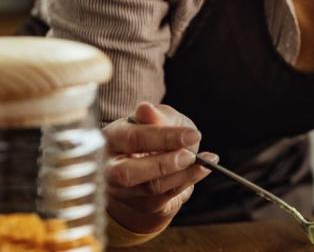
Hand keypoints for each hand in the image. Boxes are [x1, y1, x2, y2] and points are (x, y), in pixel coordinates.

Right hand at [102, 102, 216, 233]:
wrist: (153, 158)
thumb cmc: (155, 133)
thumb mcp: (158, 117)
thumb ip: (155, 115)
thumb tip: (145, 109)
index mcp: (111, 139)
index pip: (132, 139)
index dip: (163, 137)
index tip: (192, 135)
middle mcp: (109, 167)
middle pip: (128, 173)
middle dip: (163, 164)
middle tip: (190, 156)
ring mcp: (121, 190)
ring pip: (150, 188)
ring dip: (182, 175)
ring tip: (204, 162)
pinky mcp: (139, 204)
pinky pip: (164, 197)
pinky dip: (187, 182)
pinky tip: (201, 170)